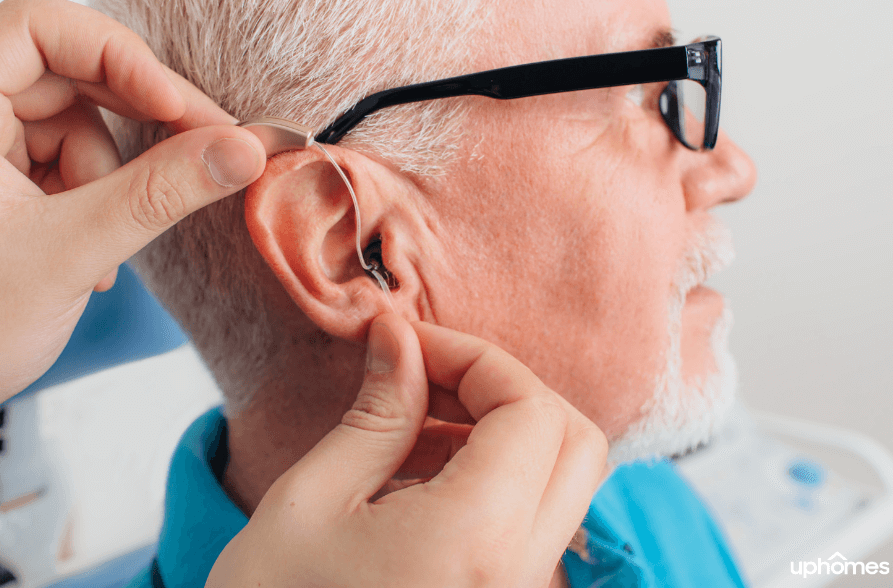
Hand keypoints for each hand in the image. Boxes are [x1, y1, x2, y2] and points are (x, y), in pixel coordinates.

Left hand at [0, 0, 266, 398]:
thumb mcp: (72, 251)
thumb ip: (160, 194)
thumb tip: (242, 151)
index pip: (40, 29)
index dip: (118, 58)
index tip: (179, 111)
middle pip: (71, 73)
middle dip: (141, 120)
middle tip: (211, 153)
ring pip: (78, 122)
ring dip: (113, 179)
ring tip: (102, 248)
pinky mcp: (1, 177)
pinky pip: (70, 160)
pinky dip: (96, 199)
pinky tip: (90, 254)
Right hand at [206, 313, 607, 587]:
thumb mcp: (310, 501)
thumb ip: (376, 411)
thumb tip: (399, 338)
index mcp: (477, 540)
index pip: (532, 410)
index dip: (477, 358)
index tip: (412, 346)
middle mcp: (521, 575)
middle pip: (573, 441)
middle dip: (504, 390)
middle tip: (427, 379)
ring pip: (560, 480)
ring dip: (499, 432)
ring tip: (410, 430)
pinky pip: (532, 521)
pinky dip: (493, 478)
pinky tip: (417, 479)